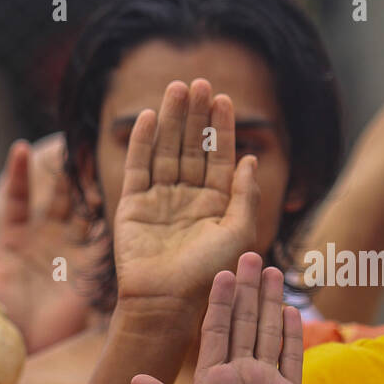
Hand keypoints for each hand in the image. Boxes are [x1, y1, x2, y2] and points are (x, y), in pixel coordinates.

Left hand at [0, 135, 106, 350]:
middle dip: (68, 171)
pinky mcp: (87, 270)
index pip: (19, 199)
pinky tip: (111, 194)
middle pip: (58, 198)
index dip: (19, 174)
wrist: (23, 346)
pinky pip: (100, 239)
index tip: (20, 148)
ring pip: (83, 212)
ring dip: (89, 187)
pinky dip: (106, 218)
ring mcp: (68, 255)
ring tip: (95, 158)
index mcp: (16, 241)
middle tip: (75, 141)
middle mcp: (44, 243)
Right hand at [113, 79, 258, 315]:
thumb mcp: (239, 232)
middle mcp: (187, 199)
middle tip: (197, 82)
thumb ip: (245, 194)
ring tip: (176, 88)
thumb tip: (250, 158)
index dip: (221, 128)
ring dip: (171, 120)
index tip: (222, 99)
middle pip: (191, 147)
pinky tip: (146, 117)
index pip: (219, 157)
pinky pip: (137, 168)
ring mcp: (159, 201)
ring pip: (165, 151)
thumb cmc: (208, 274)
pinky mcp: (132, 206)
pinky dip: (140, 142)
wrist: (166, 301)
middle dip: (195, 115)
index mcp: (215, 205)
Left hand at [130, 253, 304, 383]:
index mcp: (211, 382)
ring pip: (269, 334)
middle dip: (247, 290)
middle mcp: (237, 377)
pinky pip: (290, 359)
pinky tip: (293, 311)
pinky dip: (293, 335)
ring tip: (272, 271)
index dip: (219, 303)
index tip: (221, 273)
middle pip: (244, 324)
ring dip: (271, 303)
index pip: (215, 333)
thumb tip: (134, 380)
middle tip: (249, 254)